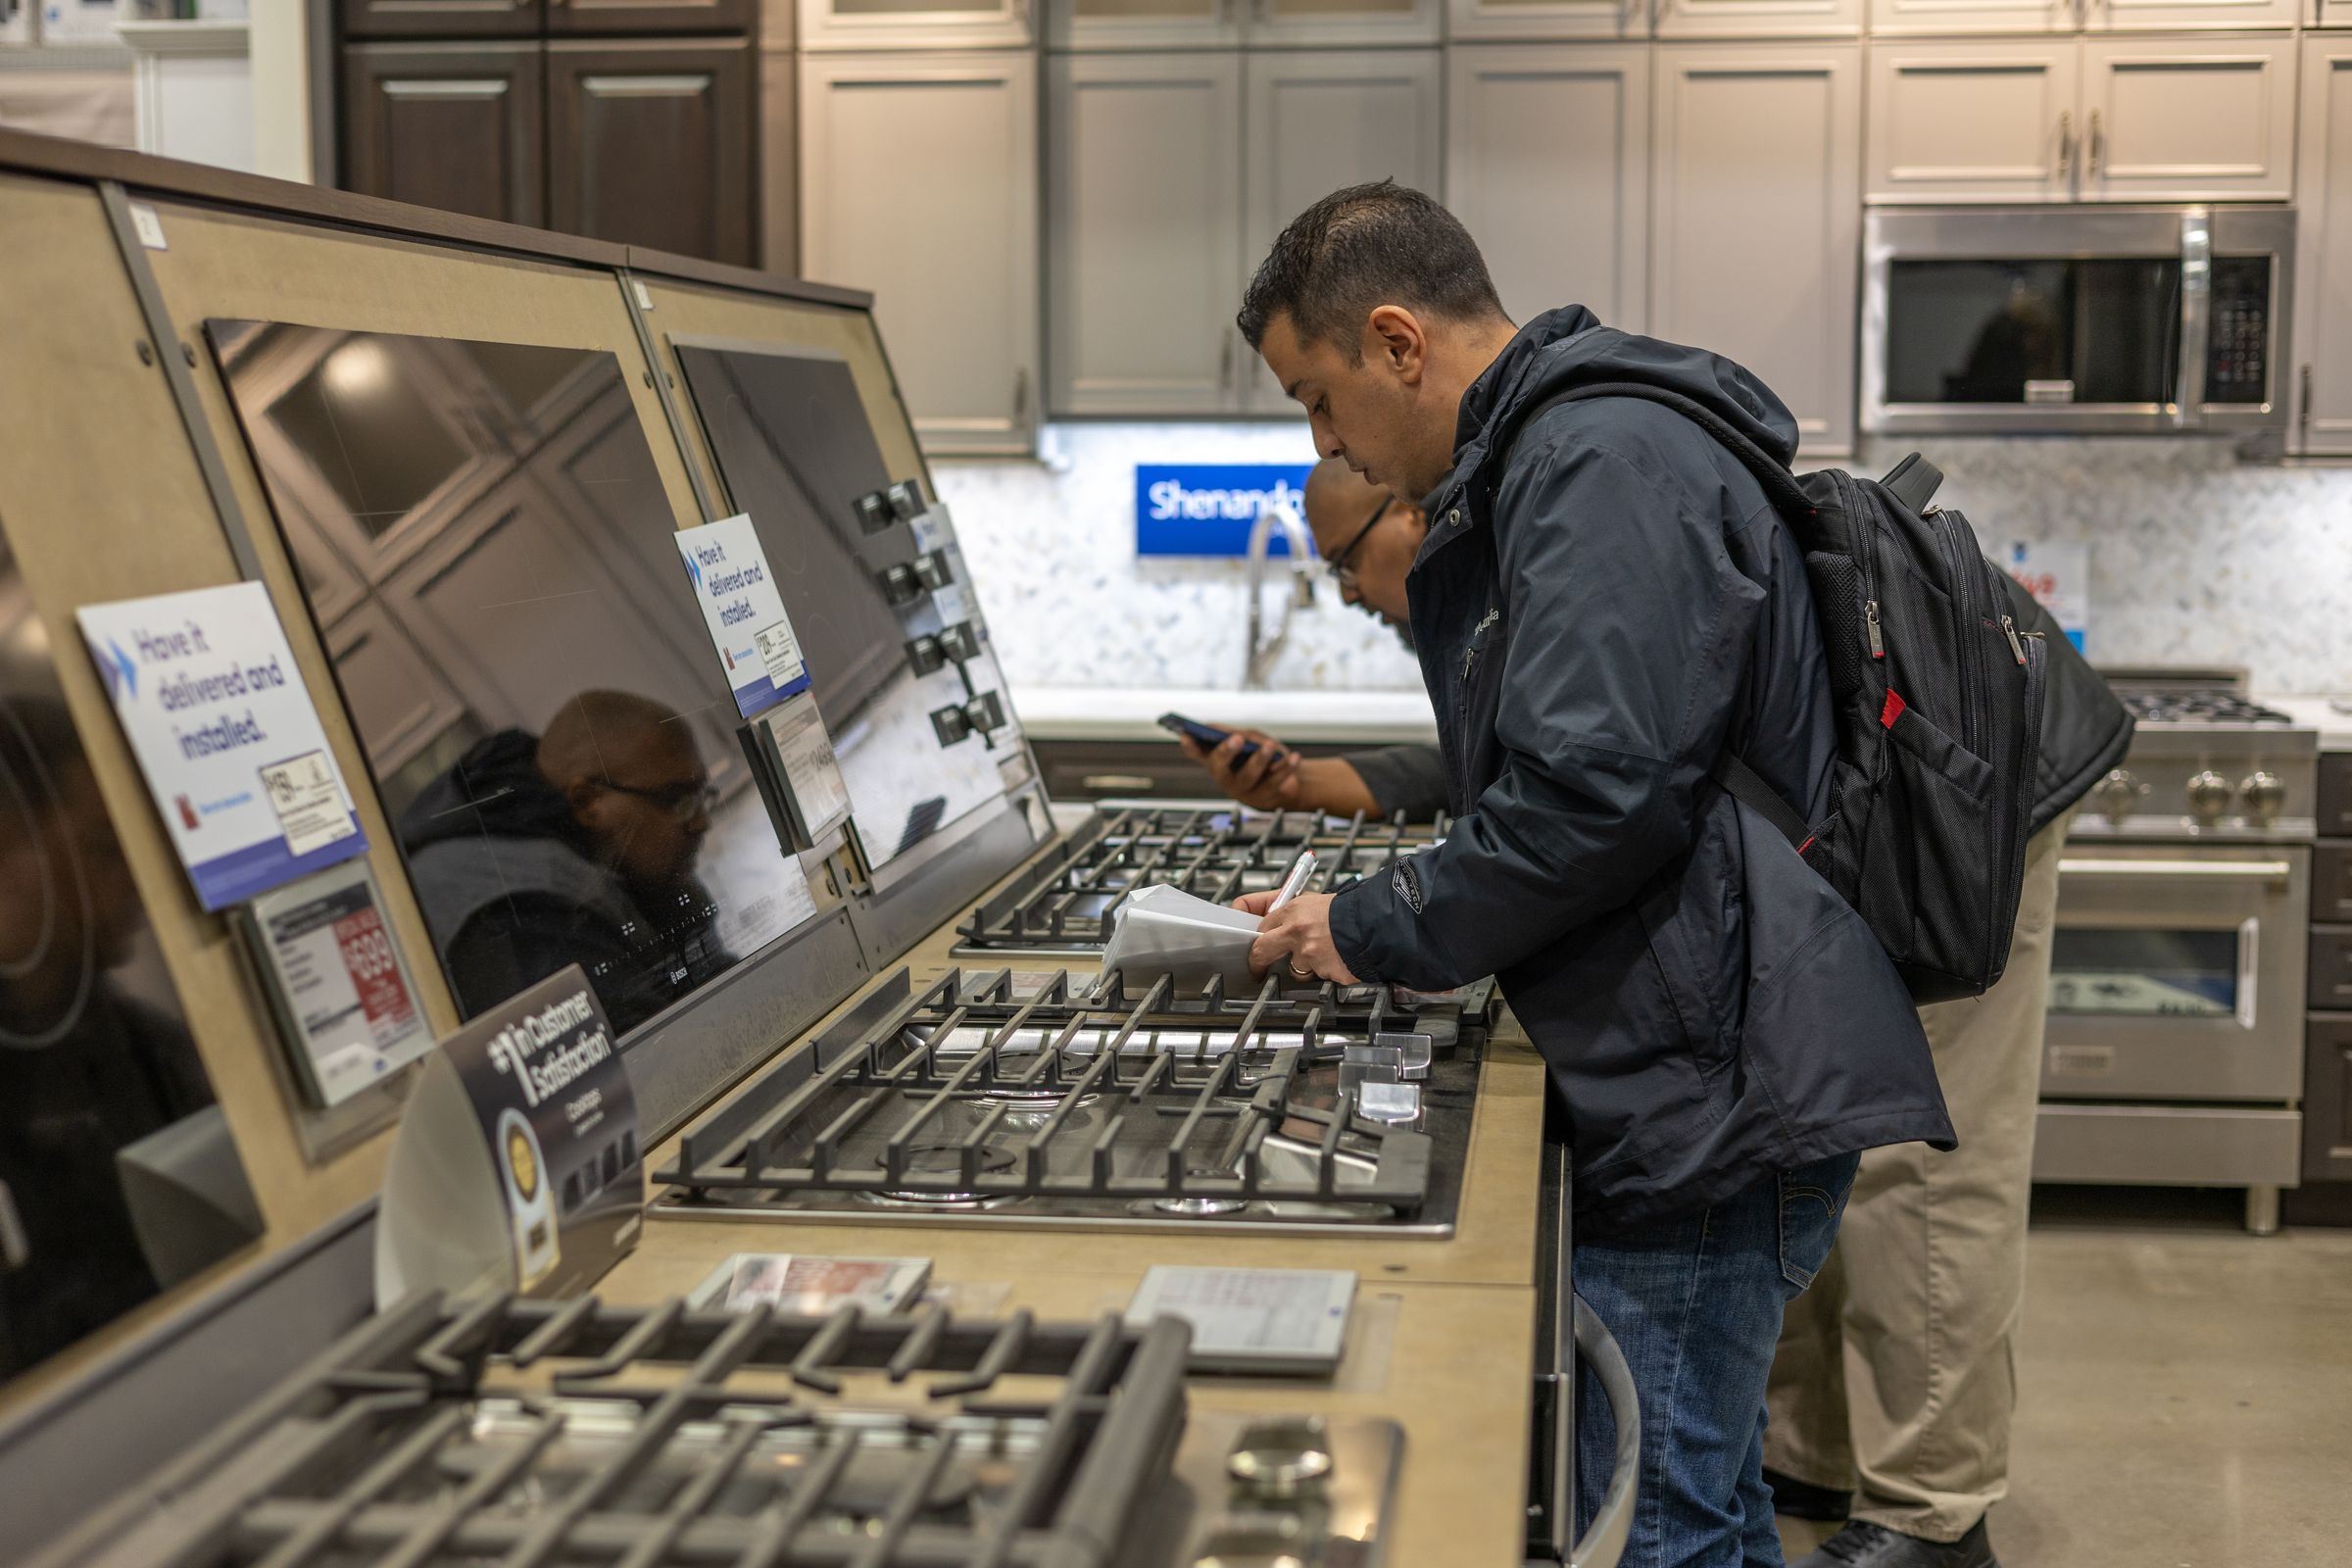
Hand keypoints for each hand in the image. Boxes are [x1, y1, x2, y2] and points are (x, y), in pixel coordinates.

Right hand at [1178, 727, 1300, 810]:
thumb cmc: (1260, 755)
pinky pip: (1273, 782)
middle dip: (1226, 752)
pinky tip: (1293, 757)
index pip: (1196, 752)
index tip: (1187, 736)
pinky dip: (1285, 768)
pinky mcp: (1262, 797)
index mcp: (1215, 759)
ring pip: (1248, 776)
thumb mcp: (1249, 739)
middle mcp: (1224, 776)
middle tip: (1237, 738)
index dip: (1190, 745)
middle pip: (1218, 766)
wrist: (1285, 779)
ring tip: (1270, 746)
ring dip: (1260, 759)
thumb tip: (1239, 736)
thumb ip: (1241, 735)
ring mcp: (1242, 789)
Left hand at [1237, 891, 1360, 985]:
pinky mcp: (1325, 972)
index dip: (1260, 934)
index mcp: (1295, 911)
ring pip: (1295, 968)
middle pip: (1260, 951)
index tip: (1256, 941)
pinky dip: (1327, 969)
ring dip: (1305, 964)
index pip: (1262, 925)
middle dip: (1257, 961)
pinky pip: (1319, 975)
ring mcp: (1310, 955)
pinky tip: (1338, 957)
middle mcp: (1298, 932)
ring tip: (1326, 950)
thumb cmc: (1352, 910)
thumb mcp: (1317, 901)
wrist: (1378, 923)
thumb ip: (1295, 913)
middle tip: (1257, 967)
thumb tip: (1276, 923)